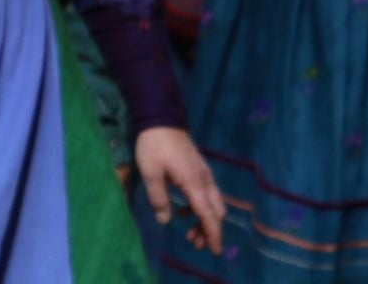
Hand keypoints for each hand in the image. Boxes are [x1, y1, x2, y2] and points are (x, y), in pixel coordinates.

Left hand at [137, 125, 224, 255]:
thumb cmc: (154, 145)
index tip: (214, 251)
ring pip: (213, 203)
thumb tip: (165, 221)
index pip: (208, 215)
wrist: (161, 117)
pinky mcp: (199, 168)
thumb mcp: (150, 173)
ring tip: (189, 232)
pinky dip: (200, 207)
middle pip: (216, 212)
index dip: (213, 234)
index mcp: (194, 183)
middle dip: (209, 230)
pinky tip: (182, 210)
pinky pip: (206, 194)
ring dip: (205, 220)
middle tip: (194, 243)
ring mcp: (204, 173)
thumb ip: (158, 198)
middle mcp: (204, 180)